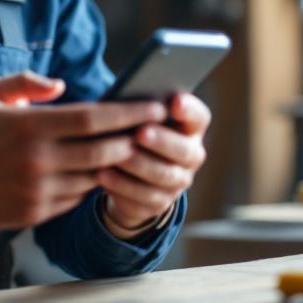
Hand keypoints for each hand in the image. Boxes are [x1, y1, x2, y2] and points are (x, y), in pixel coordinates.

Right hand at [0, 71, 165, 241]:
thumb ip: (27, 83)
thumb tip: (62, 85)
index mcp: (30, 125)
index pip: (94, 118)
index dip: (129, 113)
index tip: (153, 107)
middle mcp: (38, 159)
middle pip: (104, 152)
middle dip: (133, 141)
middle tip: (155, 131)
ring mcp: (37, 190)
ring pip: (93, 178)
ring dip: (113, 166)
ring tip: (130, 152)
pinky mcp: (34, 213)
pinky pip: (74, 199)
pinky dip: (87, 185)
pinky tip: (92, 172)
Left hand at [98, 92, 209, 234]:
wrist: (129, 172)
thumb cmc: (133, 131)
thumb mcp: (138, 117)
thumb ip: (139, 108)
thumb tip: (124, 100)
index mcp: (190, 128)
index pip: (199, 117)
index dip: (189, 109)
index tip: (174, 101)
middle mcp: (191, 155)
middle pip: (184, 150)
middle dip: (162, 141)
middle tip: (141, 133)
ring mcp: (178, 181)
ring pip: (164, 175)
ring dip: (139, 165)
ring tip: (116, 156)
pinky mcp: (160, 202)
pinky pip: (144, 196)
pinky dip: (122, 185)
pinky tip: (103, 174)